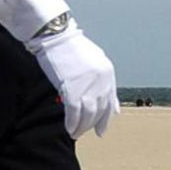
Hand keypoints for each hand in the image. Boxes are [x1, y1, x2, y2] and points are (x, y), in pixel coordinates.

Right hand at [29, 24, 118, 139]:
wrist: (56, 36)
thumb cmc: (72, 48)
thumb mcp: (95, 62)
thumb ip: (104, 82)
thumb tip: (113, 107)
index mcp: (108, 74)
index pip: (109, 103)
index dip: (105, 120)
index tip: (101, 131)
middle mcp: (101, 81)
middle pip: (99, 111)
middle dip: (91, 125)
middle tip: (83, 132)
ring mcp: (87, 85)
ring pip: (87, 114)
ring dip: (81, 127)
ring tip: (74, 133)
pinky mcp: (72, 88)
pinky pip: (74, 112)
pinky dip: (72, 122)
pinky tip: (68, 127)